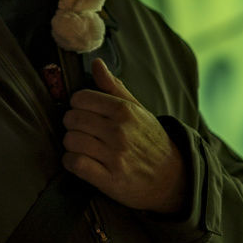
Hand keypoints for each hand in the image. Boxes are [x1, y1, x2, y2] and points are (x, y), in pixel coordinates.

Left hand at [62, 58, 188, 213]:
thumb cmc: (150, 140)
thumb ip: (114, 87)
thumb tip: (96, 63)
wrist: (171, 177)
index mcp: (125, 111)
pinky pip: (74, 163)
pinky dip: (71, 162)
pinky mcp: (109, 179)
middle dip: (72, 125)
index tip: (84, 112)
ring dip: (71, 144)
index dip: (77, 105)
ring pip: (70, 141)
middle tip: (83, 131)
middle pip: (72, 119)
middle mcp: (120, 132)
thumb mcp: (137, 110)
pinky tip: (79, 161)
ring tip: (82, 146)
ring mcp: (115, 156)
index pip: (80, 98)